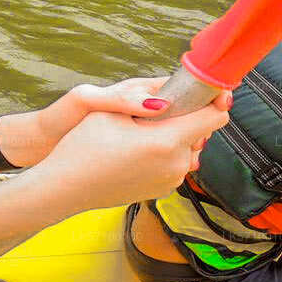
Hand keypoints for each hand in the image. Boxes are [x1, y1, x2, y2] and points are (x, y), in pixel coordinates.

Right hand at [2, 77, 230, 165]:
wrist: (65, 187)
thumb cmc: (82, 146)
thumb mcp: (110, 113)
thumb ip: (148, 101)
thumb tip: (173, 98)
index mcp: (166, 141)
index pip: (214, 117)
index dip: (215, 100)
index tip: (209, 90)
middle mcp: (175, 164)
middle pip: (202, 133)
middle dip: (188, 117)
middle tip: (160, 109)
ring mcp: (171, 180)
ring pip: (189, 149)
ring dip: (177, 136)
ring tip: (145, 130)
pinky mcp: (162, 190)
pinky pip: (175, 164)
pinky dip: (166, 153)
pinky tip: (139, 149)